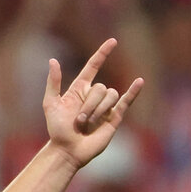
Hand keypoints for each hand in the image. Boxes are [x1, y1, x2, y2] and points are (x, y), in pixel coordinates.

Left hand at [43, 38, 143, 168]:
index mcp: (79, 89)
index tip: (113, 41)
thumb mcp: (51, 103)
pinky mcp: (114, 117)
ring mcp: (105, 106)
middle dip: (89, 105)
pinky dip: (133, 92)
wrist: (67, 150)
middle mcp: (93, 96)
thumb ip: (53, 82)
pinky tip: (139, 82)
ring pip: (110, 96)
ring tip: (86, 125)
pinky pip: (126, 102)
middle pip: (100, 88)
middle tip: (78, 121)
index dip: (103, 54)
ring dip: (97, 111)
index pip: (93, 67)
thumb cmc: (57, 129)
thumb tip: (53, 60)